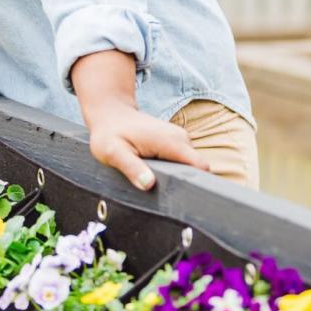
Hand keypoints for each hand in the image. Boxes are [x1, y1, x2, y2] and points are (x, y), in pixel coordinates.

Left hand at [71, 48, 209, 190]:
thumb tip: (148, 184)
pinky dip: (174, 170)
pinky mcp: (176, 141)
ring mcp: (180, 138)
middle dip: (185, 183)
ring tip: (156, 180)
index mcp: (171, 142)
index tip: (183, 197)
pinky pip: (184, 161)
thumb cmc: (110, 133)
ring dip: (178, 176)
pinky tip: (156, 173)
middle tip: (162, 192)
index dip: (196, 184)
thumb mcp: (113, 152)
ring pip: (190, 166)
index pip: (201, 167)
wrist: (111, 113)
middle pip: (197, 169)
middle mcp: (181, 138)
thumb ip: (131, 168)